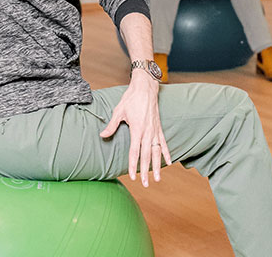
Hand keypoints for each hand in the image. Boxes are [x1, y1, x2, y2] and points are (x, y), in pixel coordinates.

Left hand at [99, 71, 171, 186]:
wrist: (145, 88)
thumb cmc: (131, 99)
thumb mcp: (118, 111)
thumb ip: (111, 125)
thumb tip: (102, 135)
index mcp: (137, 129)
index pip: (135, 152)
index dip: (133, 165)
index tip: (132, 177)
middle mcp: (148, 132)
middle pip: (147, 155)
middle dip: (146, 171)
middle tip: (146, 184)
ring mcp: (155, 130)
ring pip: (157, 152)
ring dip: (158, 166)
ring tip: (158, 179)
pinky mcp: (159, 128)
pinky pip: (164, 143)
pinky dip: (166, 153)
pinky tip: (169, 163)